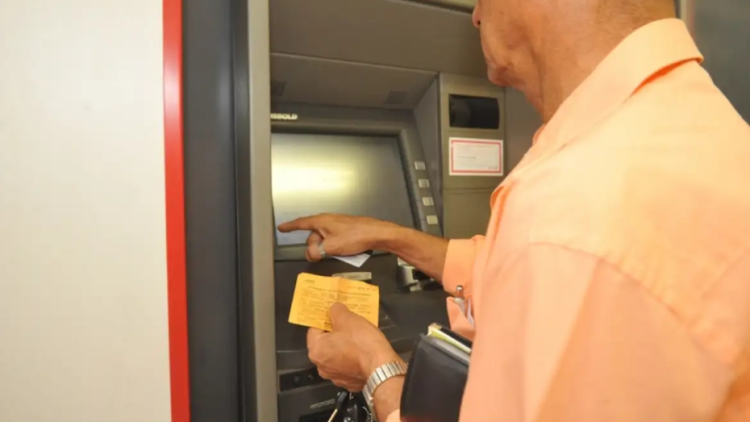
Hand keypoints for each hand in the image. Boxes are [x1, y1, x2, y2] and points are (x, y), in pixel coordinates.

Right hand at [277, 213, 396, 260]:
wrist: (376, 233)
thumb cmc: (355, 236)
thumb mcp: (331, 247)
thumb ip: (316, 251)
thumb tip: (312, 254)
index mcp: (321, 221)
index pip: (301, 223)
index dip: (290, 227)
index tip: (281, 228)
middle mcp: (327, 221)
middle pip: (312, 236)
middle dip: (315, 247)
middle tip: (324, 254)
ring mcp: (337, 225)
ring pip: (323, 240)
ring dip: (326, 249)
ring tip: (338, 253)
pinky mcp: (345, 231)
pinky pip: (333, 240)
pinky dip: (334, 247)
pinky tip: (343, 252)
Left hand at [307, 303, 400, 391]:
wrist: (382, 367)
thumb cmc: (361, 342)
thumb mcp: (348, 318)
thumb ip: (336, 311)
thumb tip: (334, 310)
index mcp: (316, 350)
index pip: (314, 329)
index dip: (324, 319)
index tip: (334, 315)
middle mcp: (321, 366)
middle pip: (324, 343)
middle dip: (334, 333)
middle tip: (347, 324)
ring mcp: (335, 377)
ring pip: (335, 355)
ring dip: (343, 346)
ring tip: (357, 337)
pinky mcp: (348, 383)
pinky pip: (347, 366)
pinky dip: (351, 359)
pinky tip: (362, 351)